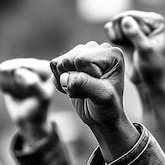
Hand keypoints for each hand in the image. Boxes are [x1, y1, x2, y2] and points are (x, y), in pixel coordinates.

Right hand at [0, 58, 53, 142]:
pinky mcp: (12, 69)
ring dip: (9, 86)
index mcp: (46, 67)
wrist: (29, 119)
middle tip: (25, 95)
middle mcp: (35, 62)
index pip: (23, 70)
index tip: (31, 95)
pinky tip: (13, 90)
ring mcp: (22, 65)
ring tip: (20, 93)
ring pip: (4, 70)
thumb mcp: (41, 99)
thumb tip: (20, 72)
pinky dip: (3, 85)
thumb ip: (34, 85)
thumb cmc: (37, 109)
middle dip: (15, 86)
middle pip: (12, 68)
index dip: (21, 85)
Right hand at [50, 41, 137, 160]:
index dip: (85, 78)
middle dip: (73, 79)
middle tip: (88, 90)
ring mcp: (83, 52)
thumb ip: (85, 84)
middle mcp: (98, 48)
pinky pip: (53, 67)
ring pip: (59, 63)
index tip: (98, 87)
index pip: (82, 60)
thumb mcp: (102, 97)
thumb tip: (64, 77)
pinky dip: (59, 81)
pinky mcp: (71, 60)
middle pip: (68, 59)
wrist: (102, 116)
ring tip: (82, 89)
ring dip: (66, 81)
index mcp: (111, 53)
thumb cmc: (107, 107)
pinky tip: (72, 87)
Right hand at [104, 11, 164, 86]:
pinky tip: (114, 41)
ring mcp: (135, 29)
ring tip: (122, 46)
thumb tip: (126, 20)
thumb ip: (136, 35)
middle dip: (120, 31)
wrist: (147, 82)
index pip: (132, 16)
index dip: (126, 28)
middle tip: (126, 45)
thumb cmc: (152, 68)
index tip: (129, 42)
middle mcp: (145, 23)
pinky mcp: (126, 37)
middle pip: (123, 18)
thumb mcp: (145, 51)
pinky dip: (111, 35)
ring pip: (116, 24)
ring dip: (116, 35)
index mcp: (155, 22)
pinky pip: (113, 29)